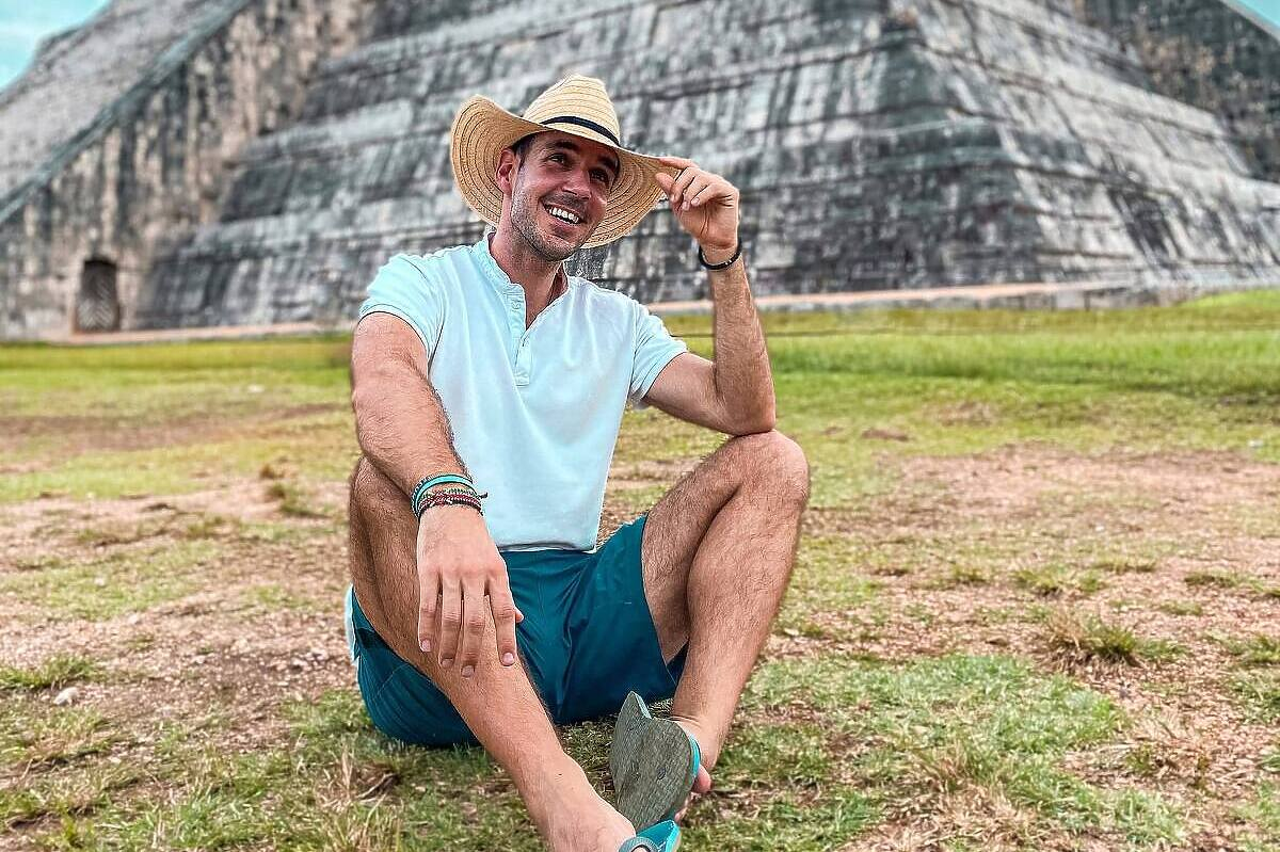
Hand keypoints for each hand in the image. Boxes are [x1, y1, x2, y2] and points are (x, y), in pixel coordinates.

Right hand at [416, 505, 522, 676]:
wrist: (450, 507)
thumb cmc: (476, 541)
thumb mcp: (496, 563)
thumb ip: (504, 593)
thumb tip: (520, 620)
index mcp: (497, 574)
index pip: (506, 612)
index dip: (507, 639)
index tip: (508, 664)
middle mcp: (476, 574)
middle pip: (476, 621)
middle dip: (472, 651)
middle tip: (468, 673)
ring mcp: (451, 572)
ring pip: (451, 617)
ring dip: (448, 645)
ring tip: (447, 664)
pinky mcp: (428, 569)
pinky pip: (427, 604)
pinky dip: (426, 628)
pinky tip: (426, 646)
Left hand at [653, 156, 739, 255]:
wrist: (711, 239)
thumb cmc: (697, 223)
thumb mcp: (679, 206)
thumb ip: (671, 191)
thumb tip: (658, 175)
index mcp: (697, 182)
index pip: (687, 166)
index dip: (674, 161)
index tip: (660, 160)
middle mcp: (709, 180)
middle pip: (691, 171)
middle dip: (680, 184)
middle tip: (674, 200)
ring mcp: (720, 184)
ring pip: (701, 178)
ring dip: (690, 192)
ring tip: (686, 207)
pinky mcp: (730, 191)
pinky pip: (714, 186)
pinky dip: (702, 195)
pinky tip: (695, 204)